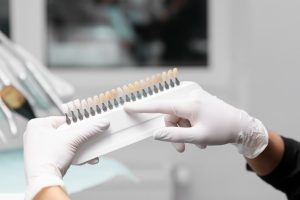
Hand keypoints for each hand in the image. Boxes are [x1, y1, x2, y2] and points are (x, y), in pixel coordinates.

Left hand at [23, 116, 109, 199]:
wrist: (43, 182)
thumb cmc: (47, 158)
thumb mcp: (72, 139)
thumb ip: (89, 129)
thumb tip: (102, 123)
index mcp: (38, 125)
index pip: (65, 120)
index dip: (80, 124)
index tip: (91, 125)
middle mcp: (38, 136)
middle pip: (68, 133)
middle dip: (83, 139)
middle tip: (93, 138)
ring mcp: (42, 149)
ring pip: (68, 144)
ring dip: (82, 149)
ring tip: (92, 152)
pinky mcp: (48, 160)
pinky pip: (65, 153)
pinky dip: (76, 156)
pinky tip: (86, 159)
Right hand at [124, 88, 267, 158]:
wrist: (241, 126)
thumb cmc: (222, 130)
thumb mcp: (198, 137)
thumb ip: (175, 136)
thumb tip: (157, 134)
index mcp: (190, 104)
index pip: (161, 105)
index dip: (143, 107)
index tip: (128, 106)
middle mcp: (191, 98)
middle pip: (170, 115)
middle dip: (173, 132)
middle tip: (180, 147)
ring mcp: (196, 99)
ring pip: (178, 117)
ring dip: (183, 131)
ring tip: (196, 143)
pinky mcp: (199, 102)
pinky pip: (186, 115)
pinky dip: (189, 126)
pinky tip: (200, 136)